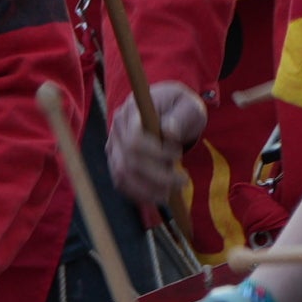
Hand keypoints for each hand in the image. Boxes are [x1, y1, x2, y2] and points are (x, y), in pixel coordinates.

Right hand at [108, 82, 205, 206]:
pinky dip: (139, 194)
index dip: (156, 153)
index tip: (179, 154)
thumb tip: (169, 132)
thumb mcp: (188, 106)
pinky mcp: (115, 161)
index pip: (134, 139)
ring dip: (148, 190)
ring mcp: (113, 146)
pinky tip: (159, 195)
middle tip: (183, 180)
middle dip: (158, 177)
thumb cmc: (181, 107)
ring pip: (122, 176)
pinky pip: (121, 183)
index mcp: (132, 111)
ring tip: (171, 193)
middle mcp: (117, 129)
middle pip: (128, 162)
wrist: (169, 109)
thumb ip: (180, 117)